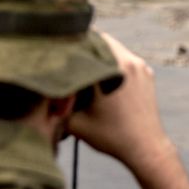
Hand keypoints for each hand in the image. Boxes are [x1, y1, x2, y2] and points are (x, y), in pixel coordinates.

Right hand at [67, 31, 188, 188]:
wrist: (146, 148)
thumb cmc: (111, 137)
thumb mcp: (75, 122)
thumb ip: (57, 103)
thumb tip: (40, 89)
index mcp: (112, 68)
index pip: (86, 40)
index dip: (69, 43)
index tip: (56, 49)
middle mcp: (129, 61)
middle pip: (100, 40)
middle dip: (83, 47)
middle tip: (67, 56)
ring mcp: (141, 67)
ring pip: (113, 49)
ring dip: (98, 55)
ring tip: (82, 67)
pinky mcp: (148, 75)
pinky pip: (125, 59)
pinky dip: (112, 63)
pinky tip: (100, 77)